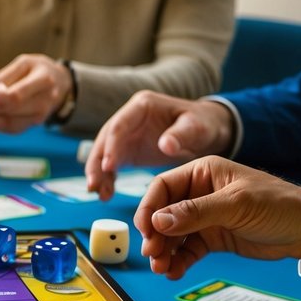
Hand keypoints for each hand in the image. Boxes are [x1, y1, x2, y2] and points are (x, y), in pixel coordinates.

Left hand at [0, 54, 71, 132]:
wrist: (60, 83)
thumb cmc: (38, 70)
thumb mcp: (24, 63)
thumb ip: (4, 77)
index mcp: (43, 80)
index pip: (18, 96)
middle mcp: (44, 101)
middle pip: (12, 112)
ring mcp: (40, 116)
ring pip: (10, 124)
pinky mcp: (33, 124)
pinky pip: (12, 128)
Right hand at [86, 91, 235, 200]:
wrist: (207, 130)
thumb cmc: (203, 124)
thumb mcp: (197, 127)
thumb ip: (181, 135)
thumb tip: (164, 146)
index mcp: (142, 105)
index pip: (119, 125)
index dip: (111, 146)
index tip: (108, 167)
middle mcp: (129, 118)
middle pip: (105, 140)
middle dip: (97, 163)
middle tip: (93, 185)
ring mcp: (127, 134)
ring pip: (104, 154)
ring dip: (98, 174)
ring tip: (98, 194)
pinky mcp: (128, 150)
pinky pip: (112, 164)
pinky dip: (107, 179)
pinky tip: (105, 194)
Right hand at [133, 157, 300, 278]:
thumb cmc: (279, 205)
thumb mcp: (236, 205)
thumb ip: (195, 212)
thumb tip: (158, 221)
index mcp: (203, 173)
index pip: (162, 188)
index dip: (149, 209)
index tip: (146, 231)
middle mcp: (199, 193)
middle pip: (163, 214)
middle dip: (155, 236)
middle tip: (152, 255)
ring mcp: (205, 217)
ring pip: (172, 235)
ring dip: (164, 252)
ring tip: (162, 268)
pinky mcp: (212, 238)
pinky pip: (187, 250)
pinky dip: (178, 262)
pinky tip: (174, 272)